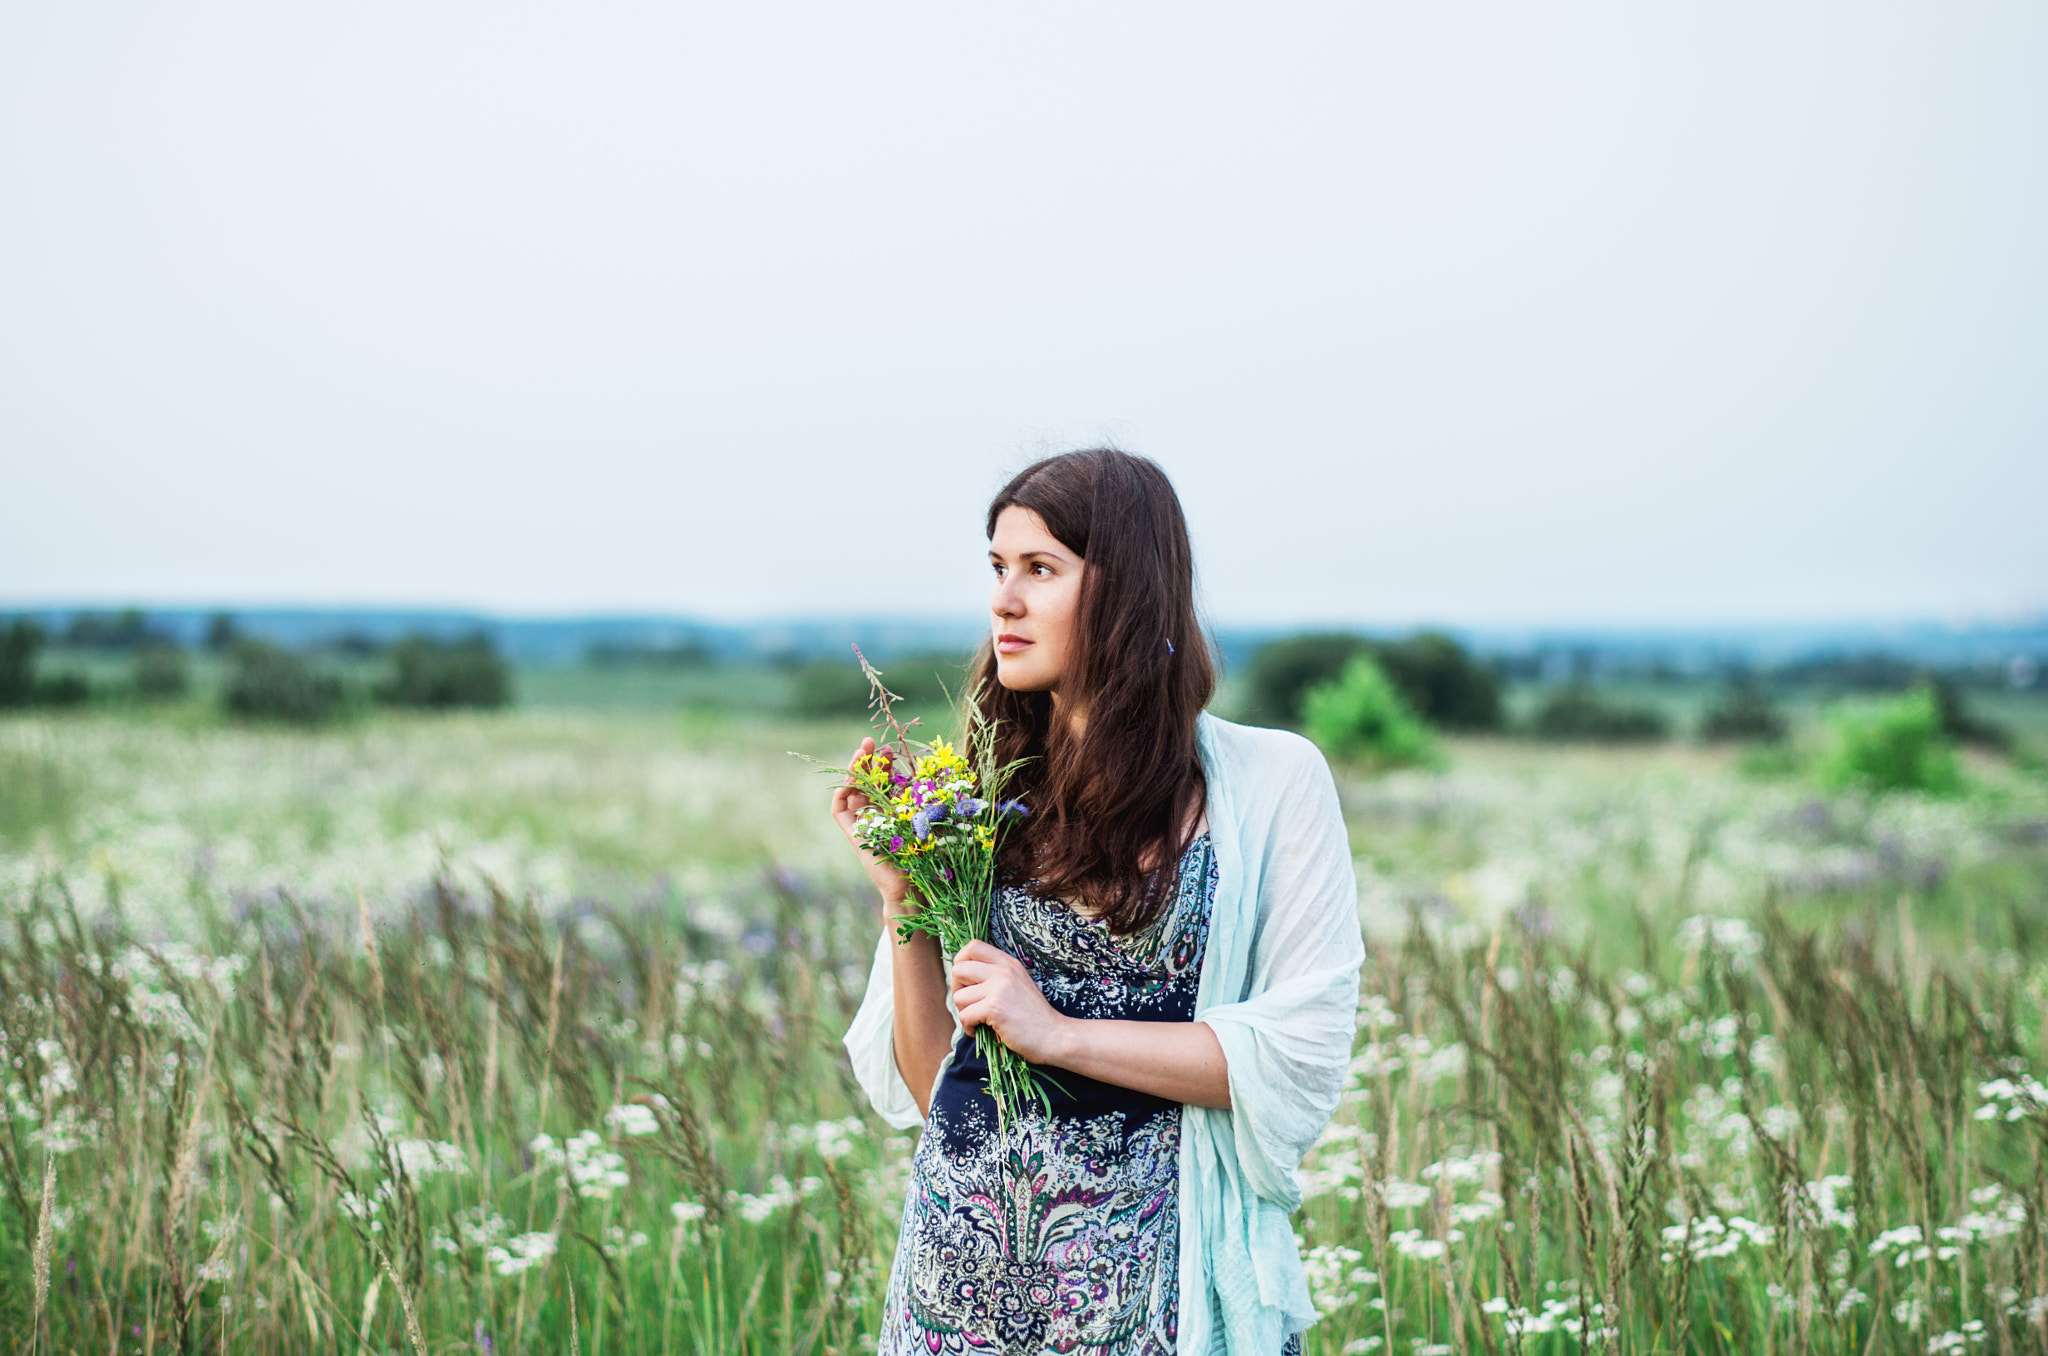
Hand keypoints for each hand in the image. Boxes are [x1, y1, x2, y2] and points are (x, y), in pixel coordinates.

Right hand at [832, 736, 913, 913]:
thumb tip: (938, 776)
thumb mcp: (930, 821)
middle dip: (868, 761)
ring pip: (852, 791)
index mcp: (895, 811)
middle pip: (867, 782)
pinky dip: (840, 796)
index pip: (885, 782)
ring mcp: (865, 824)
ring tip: (861, 754)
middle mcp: (878, 815)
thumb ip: (930, 802)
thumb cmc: (928, 858)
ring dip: (854, 771)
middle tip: (871, 743)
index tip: (890, 750)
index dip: (885, 765)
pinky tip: (849, 783)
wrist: (913, 887)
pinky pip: (840, 811)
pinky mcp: (854, 836)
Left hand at [950, 940, 1070, 1065]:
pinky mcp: (994, 1008)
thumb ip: (996, 977)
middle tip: (968, 1004)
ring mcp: (999, 988)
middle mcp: (1003, 971)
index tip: (965, 981)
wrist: (1054, 1036)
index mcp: (1009, 963)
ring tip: (978, 1021)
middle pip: (959, 969)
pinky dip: (968, 1028)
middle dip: (956, 989)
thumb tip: (963, 978)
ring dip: (963, 1012)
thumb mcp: (1018, 985)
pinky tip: (980, 1031)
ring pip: (959, 996)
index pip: (973, 946)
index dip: (961, 961)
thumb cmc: (1034, 1016)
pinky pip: (964, 1016)